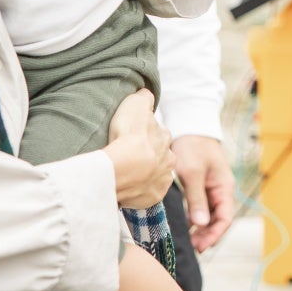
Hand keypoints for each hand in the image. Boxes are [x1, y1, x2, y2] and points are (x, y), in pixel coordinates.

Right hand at [103, 89, 174, 208]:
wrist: (122, 168)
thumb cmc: (128, 135)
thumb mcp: (135, 104)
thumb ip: (144, 98)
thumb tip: (147, 94)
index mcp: (164, 137)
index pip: (159, 133)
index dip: (147, 135)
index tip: (135, 138)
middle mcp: (169, 158)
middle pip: (160, 155)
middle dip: (150, 156)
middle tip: (131, 157)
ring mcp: (162, 179)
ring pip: (157, 174)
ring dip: (146, 174)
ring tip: (129, 174)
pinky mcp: (154, 196)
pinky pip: (149, 193)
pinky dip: (141, 191)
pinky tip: (129, 187)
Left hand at [171, 135, 236, 252]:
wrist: (189, 126)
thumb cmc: (192, 146)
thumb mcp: (193, 172)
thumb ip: (197, 198)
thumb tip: (200, 224)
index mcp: (224, 187)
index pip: (225, 218)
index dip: (215, 234)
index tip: (201, 246)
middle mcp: (220, 190)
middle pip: (218, 219)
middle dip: (207, 235)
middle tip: (192, 247)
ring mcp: (210, 189)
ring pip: (209, 215)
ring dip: (201, 229)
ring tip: (187, 240)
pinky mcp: (200, 187)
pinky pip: (200, 207)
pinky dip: (194, 218)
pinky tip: (184, 226)